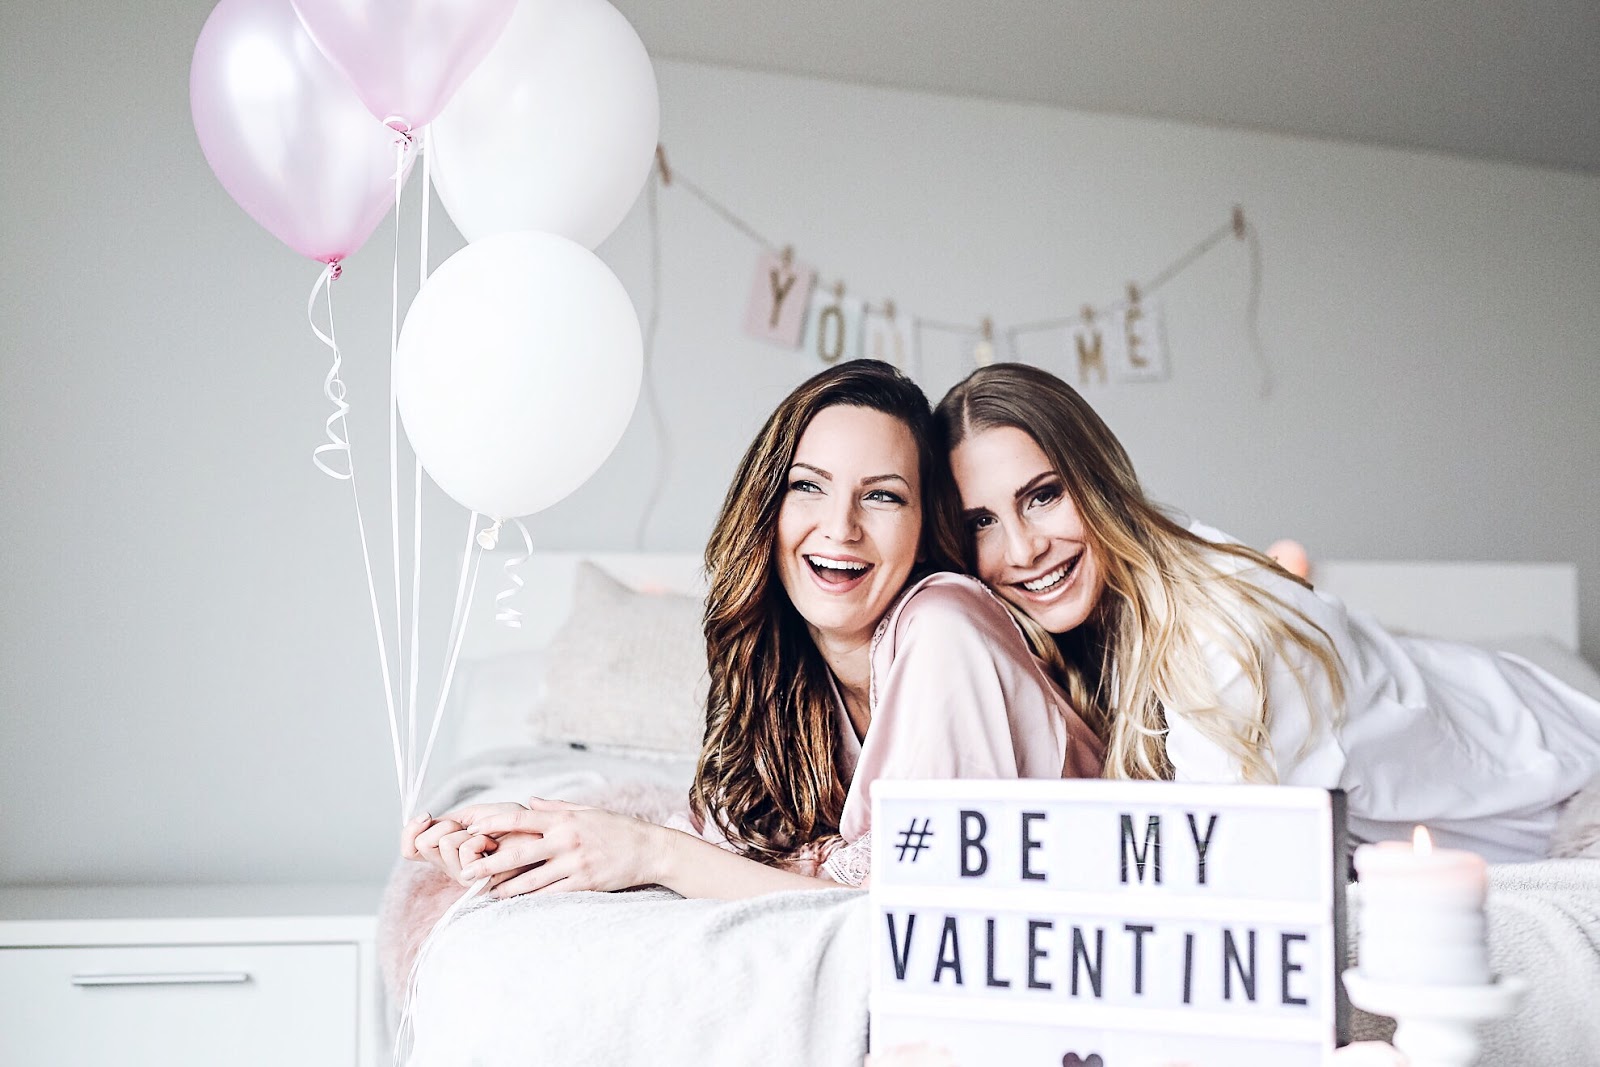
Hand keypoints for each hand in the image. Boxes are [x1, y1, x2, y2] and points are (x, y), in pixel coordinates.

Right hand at [400, 802, 527, 880]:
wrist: (538, 832)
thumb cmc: (512, 825)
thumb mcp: (473, 816)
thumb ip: (446, 821)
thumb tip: (422, 819)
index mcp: (446, 853)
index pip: (410, 850)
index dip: (410, 831)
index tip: (426, 816)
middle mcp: (450, 867)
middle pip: (424, 844)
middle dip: (448, 825)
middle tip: (473, 830)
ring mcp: (463, 876)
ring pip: (443, 844)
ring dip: (468, 832)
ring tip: (488, 839)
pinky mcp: (478, 881)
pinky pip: (464, 850)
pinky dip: (480, 838)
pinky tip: (494, 845)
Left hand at [460, 797, 668, 896]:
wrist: (650, 850)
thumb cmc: (618, 829)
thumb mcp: (587, 811)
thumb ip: (555, 808)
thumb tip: (528, 801)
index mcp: (565, 820)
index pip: (521, 819)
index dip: (493, 825)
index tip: (472, 830)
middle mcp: (566, 841)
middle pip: (518, 853)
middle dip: (489, 863)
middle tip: (466, 872)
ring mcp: (575, 864)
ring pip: (532, 879)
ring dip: (506, 888)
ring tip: (486, 894)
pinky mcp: (585, 884)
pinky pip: (551, 894)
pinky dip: (531, 900)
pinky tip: (517, 903)